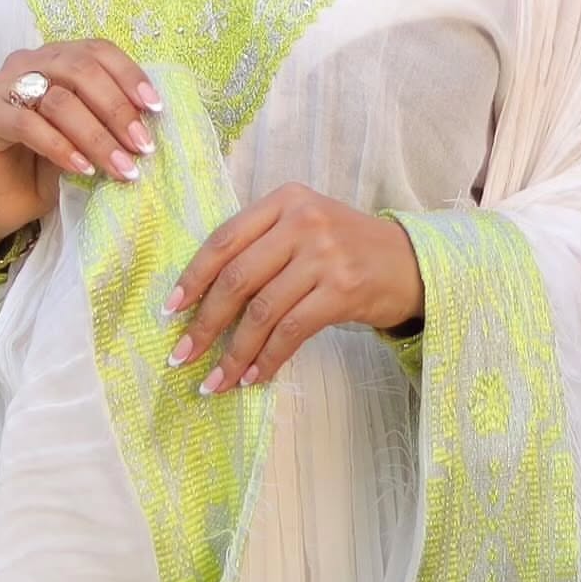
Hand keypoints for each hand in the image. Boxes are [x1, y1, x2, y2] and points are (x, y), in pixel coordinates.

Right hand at [0, 39, 162, 251]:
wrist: (0, 201)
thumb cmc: (47, 164)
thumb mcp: (85, 136)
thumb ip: (106, 118)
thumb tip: (150, 120)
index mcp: (56, 57)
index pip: (98, 51)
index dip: (129, 75)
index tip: (155, 108)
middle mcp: (27, 62)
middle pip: (80, 70)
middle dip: (117, 109)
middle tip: (141, 145)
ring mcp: (2, 87)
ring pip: (58, 99)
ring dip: (96, 135)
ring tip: (120, 166)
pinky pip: (28, 126)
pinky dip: (61, 147)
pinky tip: (83, 169)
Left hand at [159, 182, 424, 395]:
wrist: (410, 262)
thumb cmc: (345, 247)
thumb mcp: (303, 226)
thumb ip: (261, 245)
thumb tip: (201, 296)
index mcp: (284, 200)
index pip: (225, 239)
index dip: (193, 278)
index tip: (170, 311)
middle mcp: (302, 221)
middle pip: (238, 278)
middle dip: (204, 323)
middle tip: (182, 356)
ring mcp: (324, 255)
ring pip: (262, 311)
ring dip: (233, 352)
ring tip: (215, 381)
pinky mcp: (342, 290)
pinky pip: (291, 331)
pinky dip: (268, 359)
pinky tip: (254, 377)